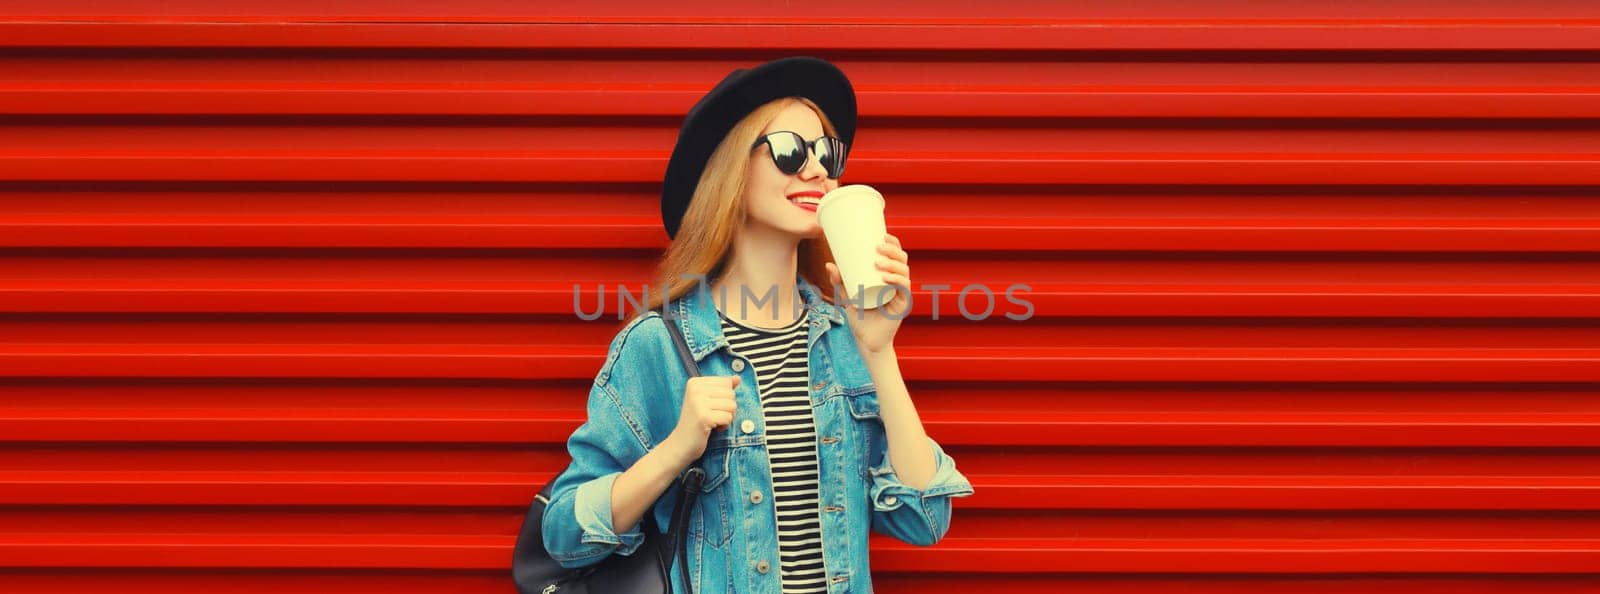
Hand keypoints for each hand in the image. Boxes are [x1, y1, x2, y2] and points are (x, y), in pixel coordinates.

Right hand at [665, 375, 739, 465]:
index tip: (711, 406)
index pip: (727, 382)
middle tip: (712, 416)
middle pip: (731, 394)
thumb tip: (737, 378)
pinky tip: (712, 428)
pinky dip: (724, 426)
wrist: (681, 443)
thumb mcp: (707, 400)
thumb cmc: (696, 422)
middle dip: (727, 408)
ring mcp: (698, 403)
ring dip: (726, 417)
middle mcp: (695, 389)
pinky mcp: (704, 417)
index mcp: (695, 382)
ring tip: (712, 421)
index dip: (724, 397)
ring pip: (732, 406)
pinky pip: (728, 418)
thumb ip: (722, 388)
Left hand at [825, 232, 910, 354]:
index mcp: (889, 277)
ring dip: (893, 265)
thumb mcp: (847, 296)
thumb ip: (839, 281)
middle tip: (878, 247)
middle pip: (902, 261)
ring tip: (878, 263)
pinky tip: (887, 278)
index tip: (882, 234)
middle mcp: (898, 283)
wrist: (866, 341)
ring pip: (904, 273)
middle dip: (893, 251)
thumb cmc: (860, 318)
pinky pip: (904, 290)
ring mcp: (901, 294)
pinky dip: (897, 281)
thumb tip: (829, 264)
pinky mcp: (902, 306)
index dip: (893, 243)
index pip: (896, 256)